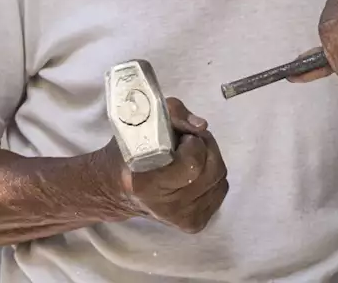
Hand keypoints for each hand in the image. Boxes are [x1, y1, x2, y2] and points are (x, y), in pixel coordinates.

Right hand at [102, 98, 228, 232]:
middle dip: (206, 148)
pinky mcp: (194, 223)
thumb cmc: (132, 150)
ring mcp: (182, 219)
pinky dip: (212, 177)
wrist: (118, 189)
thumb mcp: (145, 120)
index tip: (182, 138)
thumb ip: (175, 114)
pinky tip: (194, 174)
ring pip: (220, 180)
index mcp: (148, 184)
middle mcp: (166, 207)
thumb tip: (201, 126)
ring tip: (190, 157)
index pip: (193, 164)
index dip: (194, 143)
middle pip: (213, 170)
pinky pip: (219, 191)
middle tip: (189, 143)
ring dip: (211, 161)